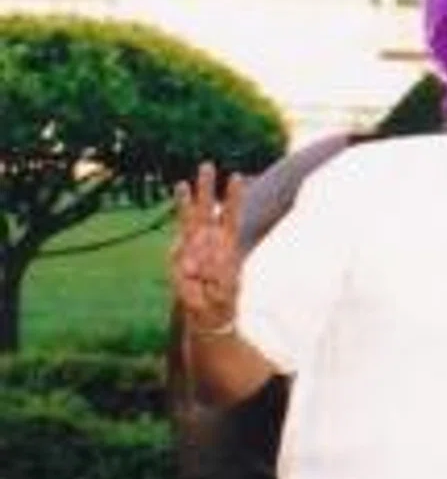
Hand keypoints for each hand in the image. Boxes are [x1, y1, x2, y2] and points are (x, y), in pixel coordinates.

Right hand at [170, 163, 246, 331]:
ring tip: (183, 185)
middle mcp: (208, 239)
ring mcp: (190, 246)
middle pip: (206, 208)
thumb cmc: (222, 295)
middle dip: (206, 188)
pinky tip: (192, 266)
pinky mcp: (176, 258)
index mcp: (226, 241)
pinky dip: (186, 252)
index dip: (234, 197)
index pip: (231, 214)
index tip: (238, 177)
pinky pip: (180, 249)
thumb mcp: (228, 280)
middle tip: (207, 166)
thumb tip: (200, 246)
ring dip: (185, 203)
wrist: (208, 313)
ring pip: (188, 220)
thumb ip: (217, 265)